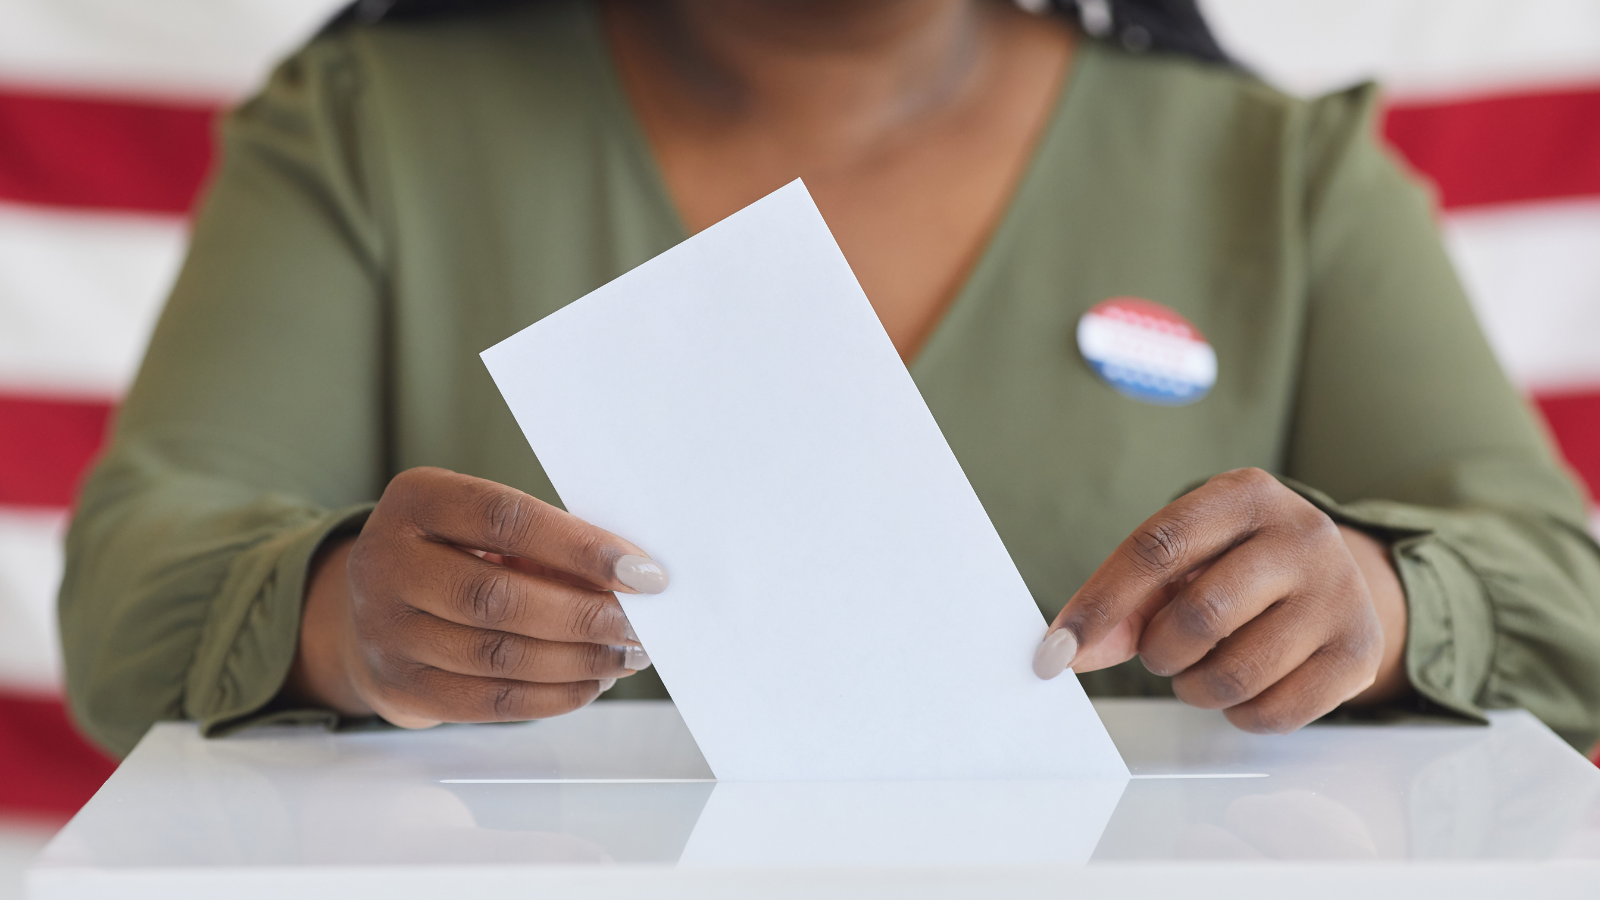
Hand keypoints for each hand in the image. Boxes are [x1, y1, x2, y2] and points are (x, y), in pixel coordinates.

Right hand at [284, 467, 668, 727]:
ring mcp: (385, 631)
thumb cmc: (454, 557)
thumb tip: (631, 581)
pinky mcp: (401, 688)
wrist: (372, 611)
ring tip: (627, 655)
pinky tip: (591, 682)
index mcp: (416, 501)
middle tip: (640, 624)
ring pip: (498, 656)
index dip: (580, 548)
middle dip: (584, 615)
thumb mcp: (482, 529)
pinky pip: (490, 702)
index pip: (505, 520)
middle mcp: (386, 563)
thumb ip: (544, 545)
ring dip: (578, 660)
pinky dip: (554, 696)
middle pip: (498, 597)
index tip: (642, 571)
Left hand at [1032, 468, 1408, 732]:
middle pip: (1198, 615)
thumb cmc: (1238, 567)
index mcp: (1244, 496)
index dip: (1099, 604)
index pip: (1156, 548)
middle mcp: (1301, 534)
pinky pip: (1274, 711)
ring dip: (1195, 688)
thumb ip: (1123, 602)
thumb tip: (1066, 652)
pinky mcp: (1358, 652)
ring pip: (1235, 673)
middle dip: (1159, 652)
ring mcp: (1339, 592)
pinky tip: (1242, 688)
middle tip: (1160, 654)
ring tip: (1199, 671)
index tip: (1055, 651)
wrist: (1334, 578)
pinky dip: (1239, 713)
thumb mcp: (1183, 561)